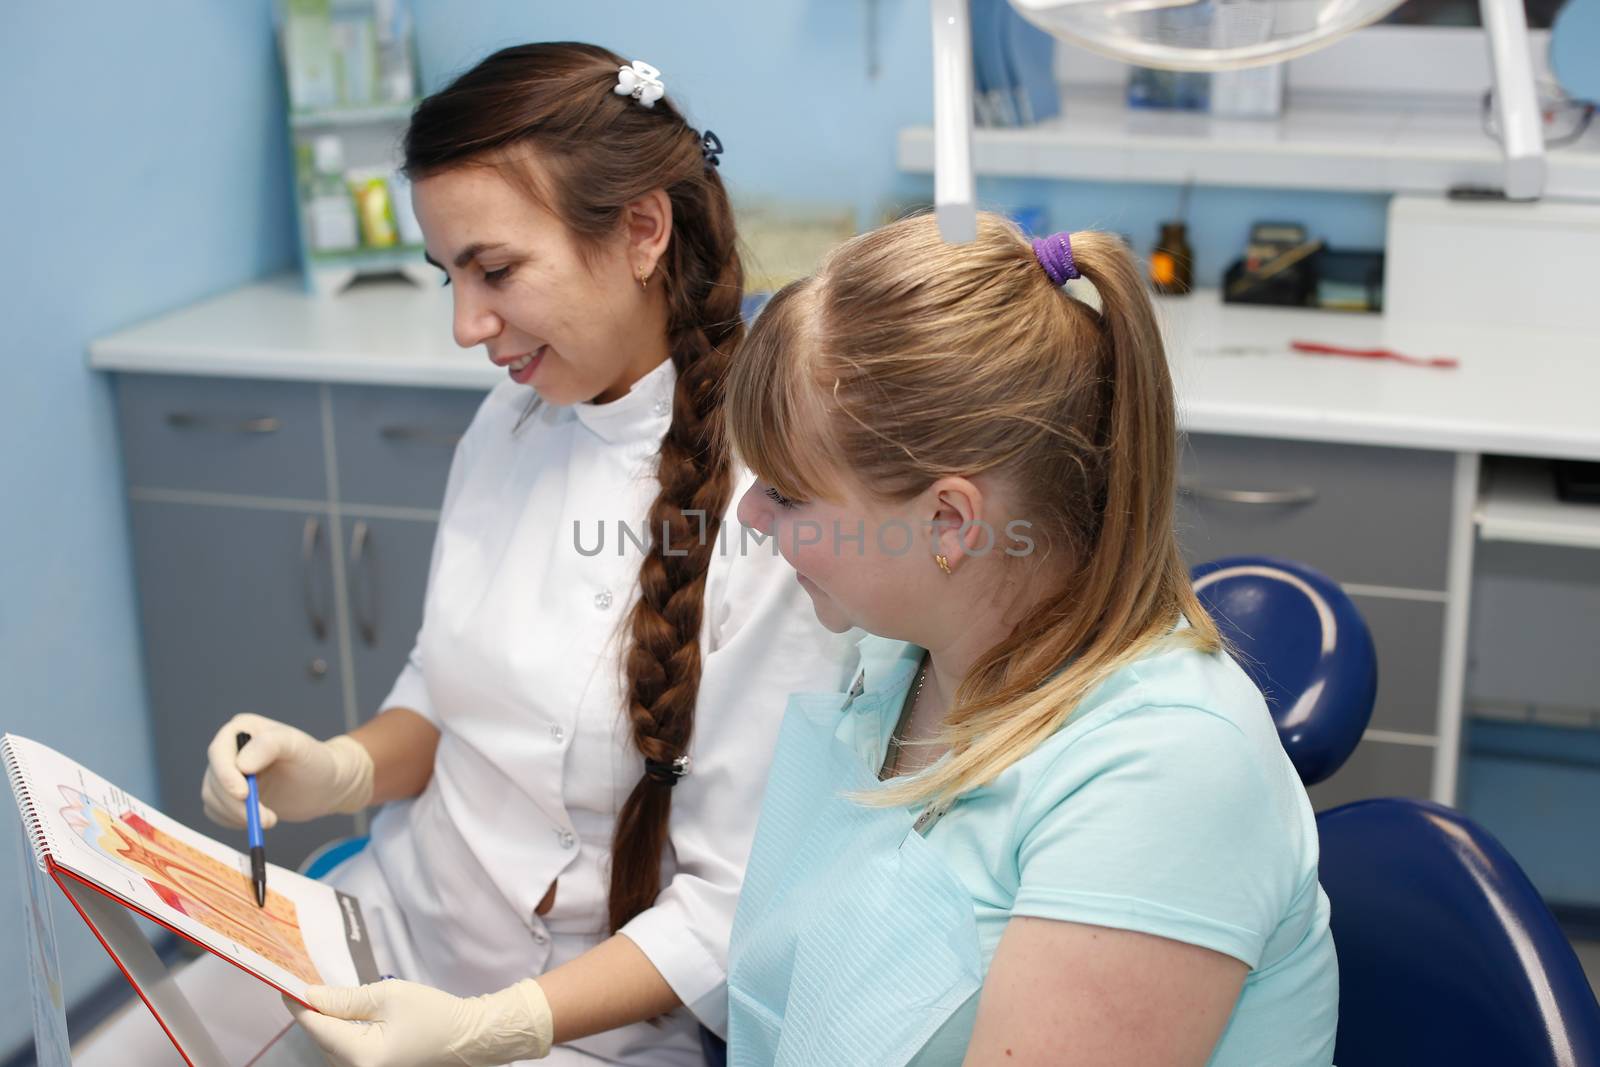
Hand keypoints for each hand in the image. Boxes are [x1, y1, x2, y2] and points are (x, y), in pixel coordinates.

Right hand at [201, 713, 373, 828]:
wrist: (325, 785)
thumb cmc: (315, 761)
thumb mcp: (299, 747)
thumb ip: (271, 745)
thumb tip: (241, 764)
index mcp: (242, 729)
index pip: (219, 752)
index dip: (226, 775)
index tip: (244, 794)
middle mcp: (230, 750)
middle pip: (214, 779)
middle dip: (237, 803)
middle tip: (267, 819)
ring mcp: (227, 773)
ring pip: (213, 798)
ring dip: (238, 815)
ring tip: (270, 819)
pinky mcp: (228, 795)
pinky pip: (217, 812)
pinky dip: (234, 821)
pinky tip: (260, 818)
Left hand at [285, 979, 552, 1066]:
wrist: (469, 1037)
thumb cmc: (433, 1013)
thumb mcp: (389, 996)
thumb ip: (346, 998)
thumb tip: (311, 996)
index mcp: (360, 1056)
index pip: (317, 1027)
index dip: (299, 1005)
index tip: (284, 985)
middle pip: (322, 1041)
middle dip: (316, 1014)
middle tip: (311, 987)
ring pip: (332, 1050)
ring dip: (329, 1027)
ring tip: (332, 1000)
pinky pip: (347, 1055)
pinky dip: (343, 1037)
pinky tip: (349, 1019)